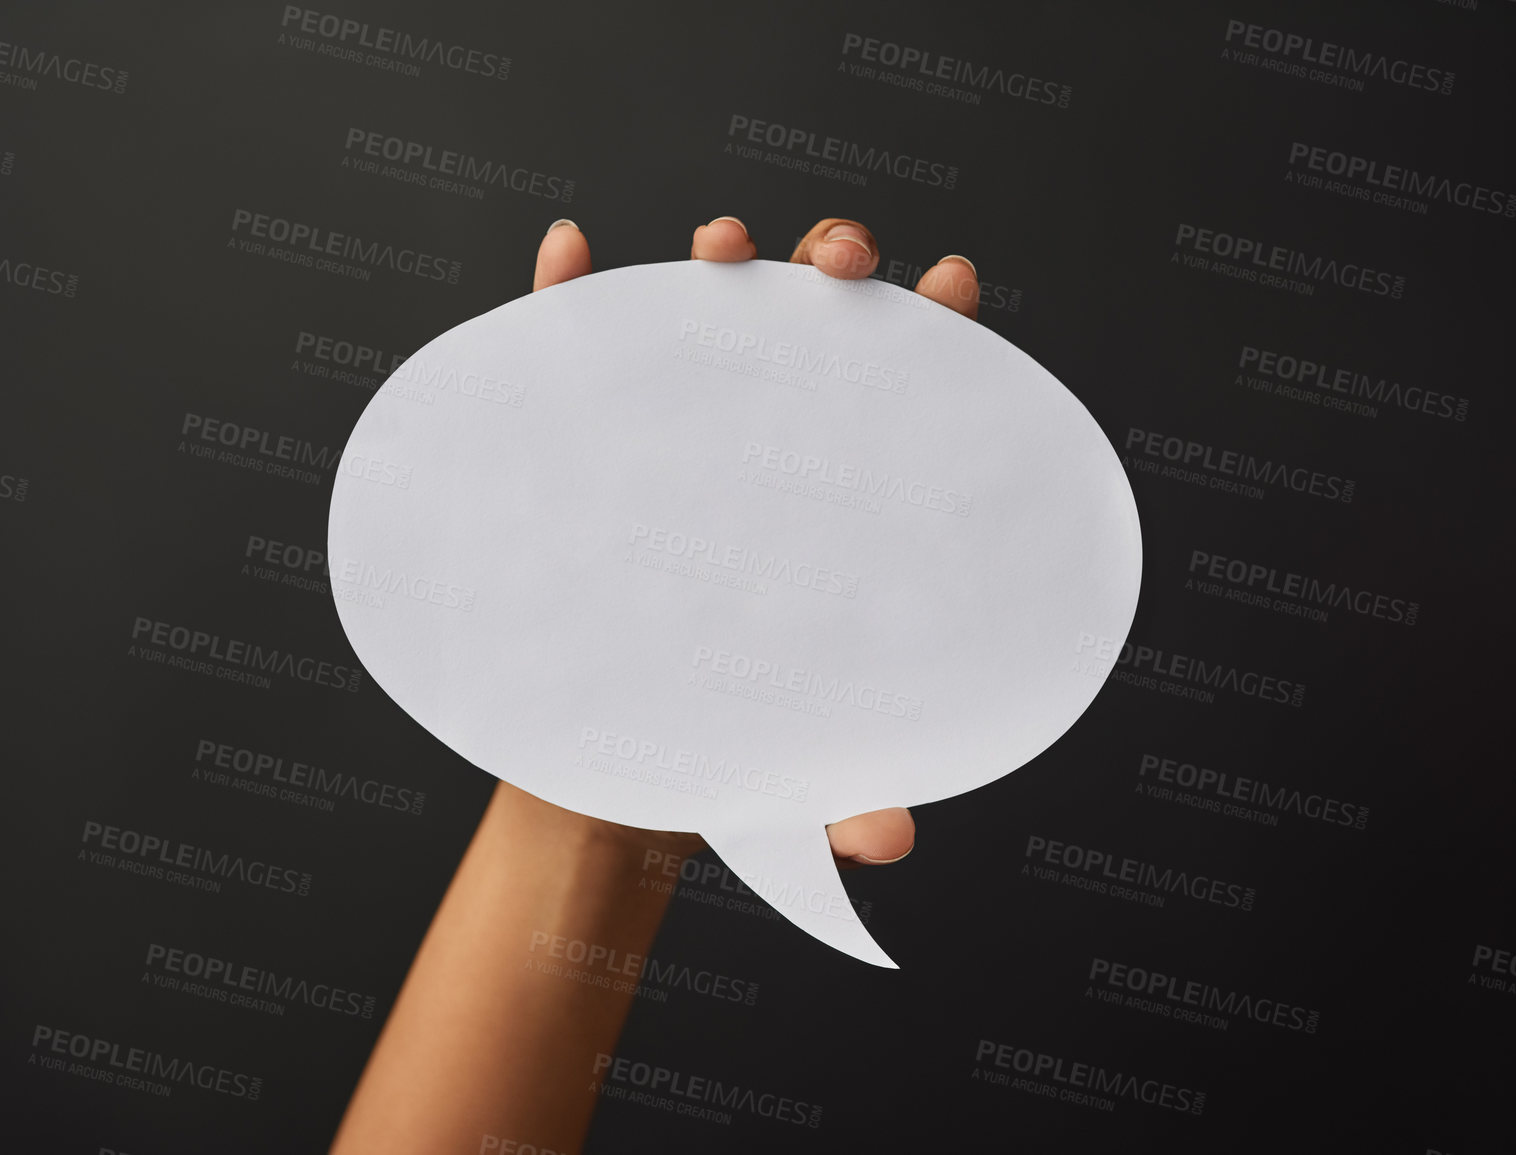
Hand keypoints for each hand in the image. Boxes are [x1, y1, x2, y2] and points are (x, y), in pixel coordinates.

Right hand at [521, 213, 986, 868]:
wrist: (608, 778)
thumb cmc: (723, 754)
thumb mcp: (792, 785)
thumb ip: (847, 800)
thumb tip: (888, 837)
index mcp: (836, 506)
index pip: (901, 393)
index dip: (935, 331)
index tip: (954, 290)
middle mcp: (758, 450)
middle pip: (809, 322)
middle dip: (833, 263)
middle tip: (840, 269)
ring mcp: (666, 440)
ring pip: (697, 317)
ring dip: (717, 261)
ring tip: (718, 247)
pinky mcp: (572, 452)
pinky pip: (561, 352)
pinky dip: (561, 291)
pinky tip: (565, 255)